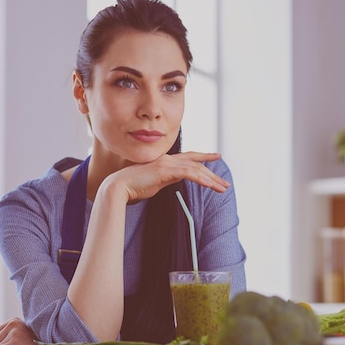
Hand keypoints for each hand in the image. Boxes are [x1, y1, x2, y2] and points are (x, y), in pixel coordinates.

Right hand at [107, 152, 229, 202]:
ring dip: (211, 179)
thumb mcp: (156, 183)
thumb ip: (168, 178)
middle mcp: (168, 159)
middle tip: (225, 183)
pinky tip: (211, 186)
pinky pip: (189, 173)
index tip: (216, 156)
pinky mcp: (165, 170)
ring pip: (195, 169)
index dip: (204, 156)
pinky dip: (201, 179)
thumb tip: (177, 178)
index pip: (189, 157)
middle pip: (196, 164)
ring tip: (222, 188)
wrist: (119, 187)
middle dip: (212, 173)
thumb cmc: (134, 187)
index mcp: (165, 161)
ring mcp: (166, 163)